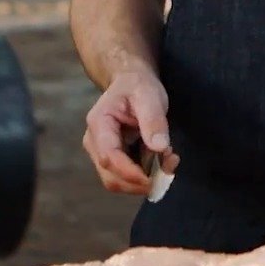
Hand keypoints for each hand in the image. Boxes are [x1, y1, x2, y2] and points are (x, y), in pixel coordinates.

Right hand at [82, 66, 178, 194]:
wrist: (131, 83)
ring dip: (146, 180)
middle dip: (141, 181)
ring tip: (169, 158)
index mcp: (99, 124)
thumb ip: (153, 120)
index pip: (109, 157)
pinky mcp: (114, 160)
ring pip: (119, 182)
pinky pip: (127, 178)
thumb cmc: (138, 86)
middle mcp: (94, 143)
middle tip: (170, 167)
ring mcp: (102, 153)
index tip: (153, 178)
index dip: (130, 173)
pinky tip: (162, 159)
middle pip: (111, 177)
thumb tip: (160, 148)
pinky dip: (147, 176)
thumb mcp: (149, 96)